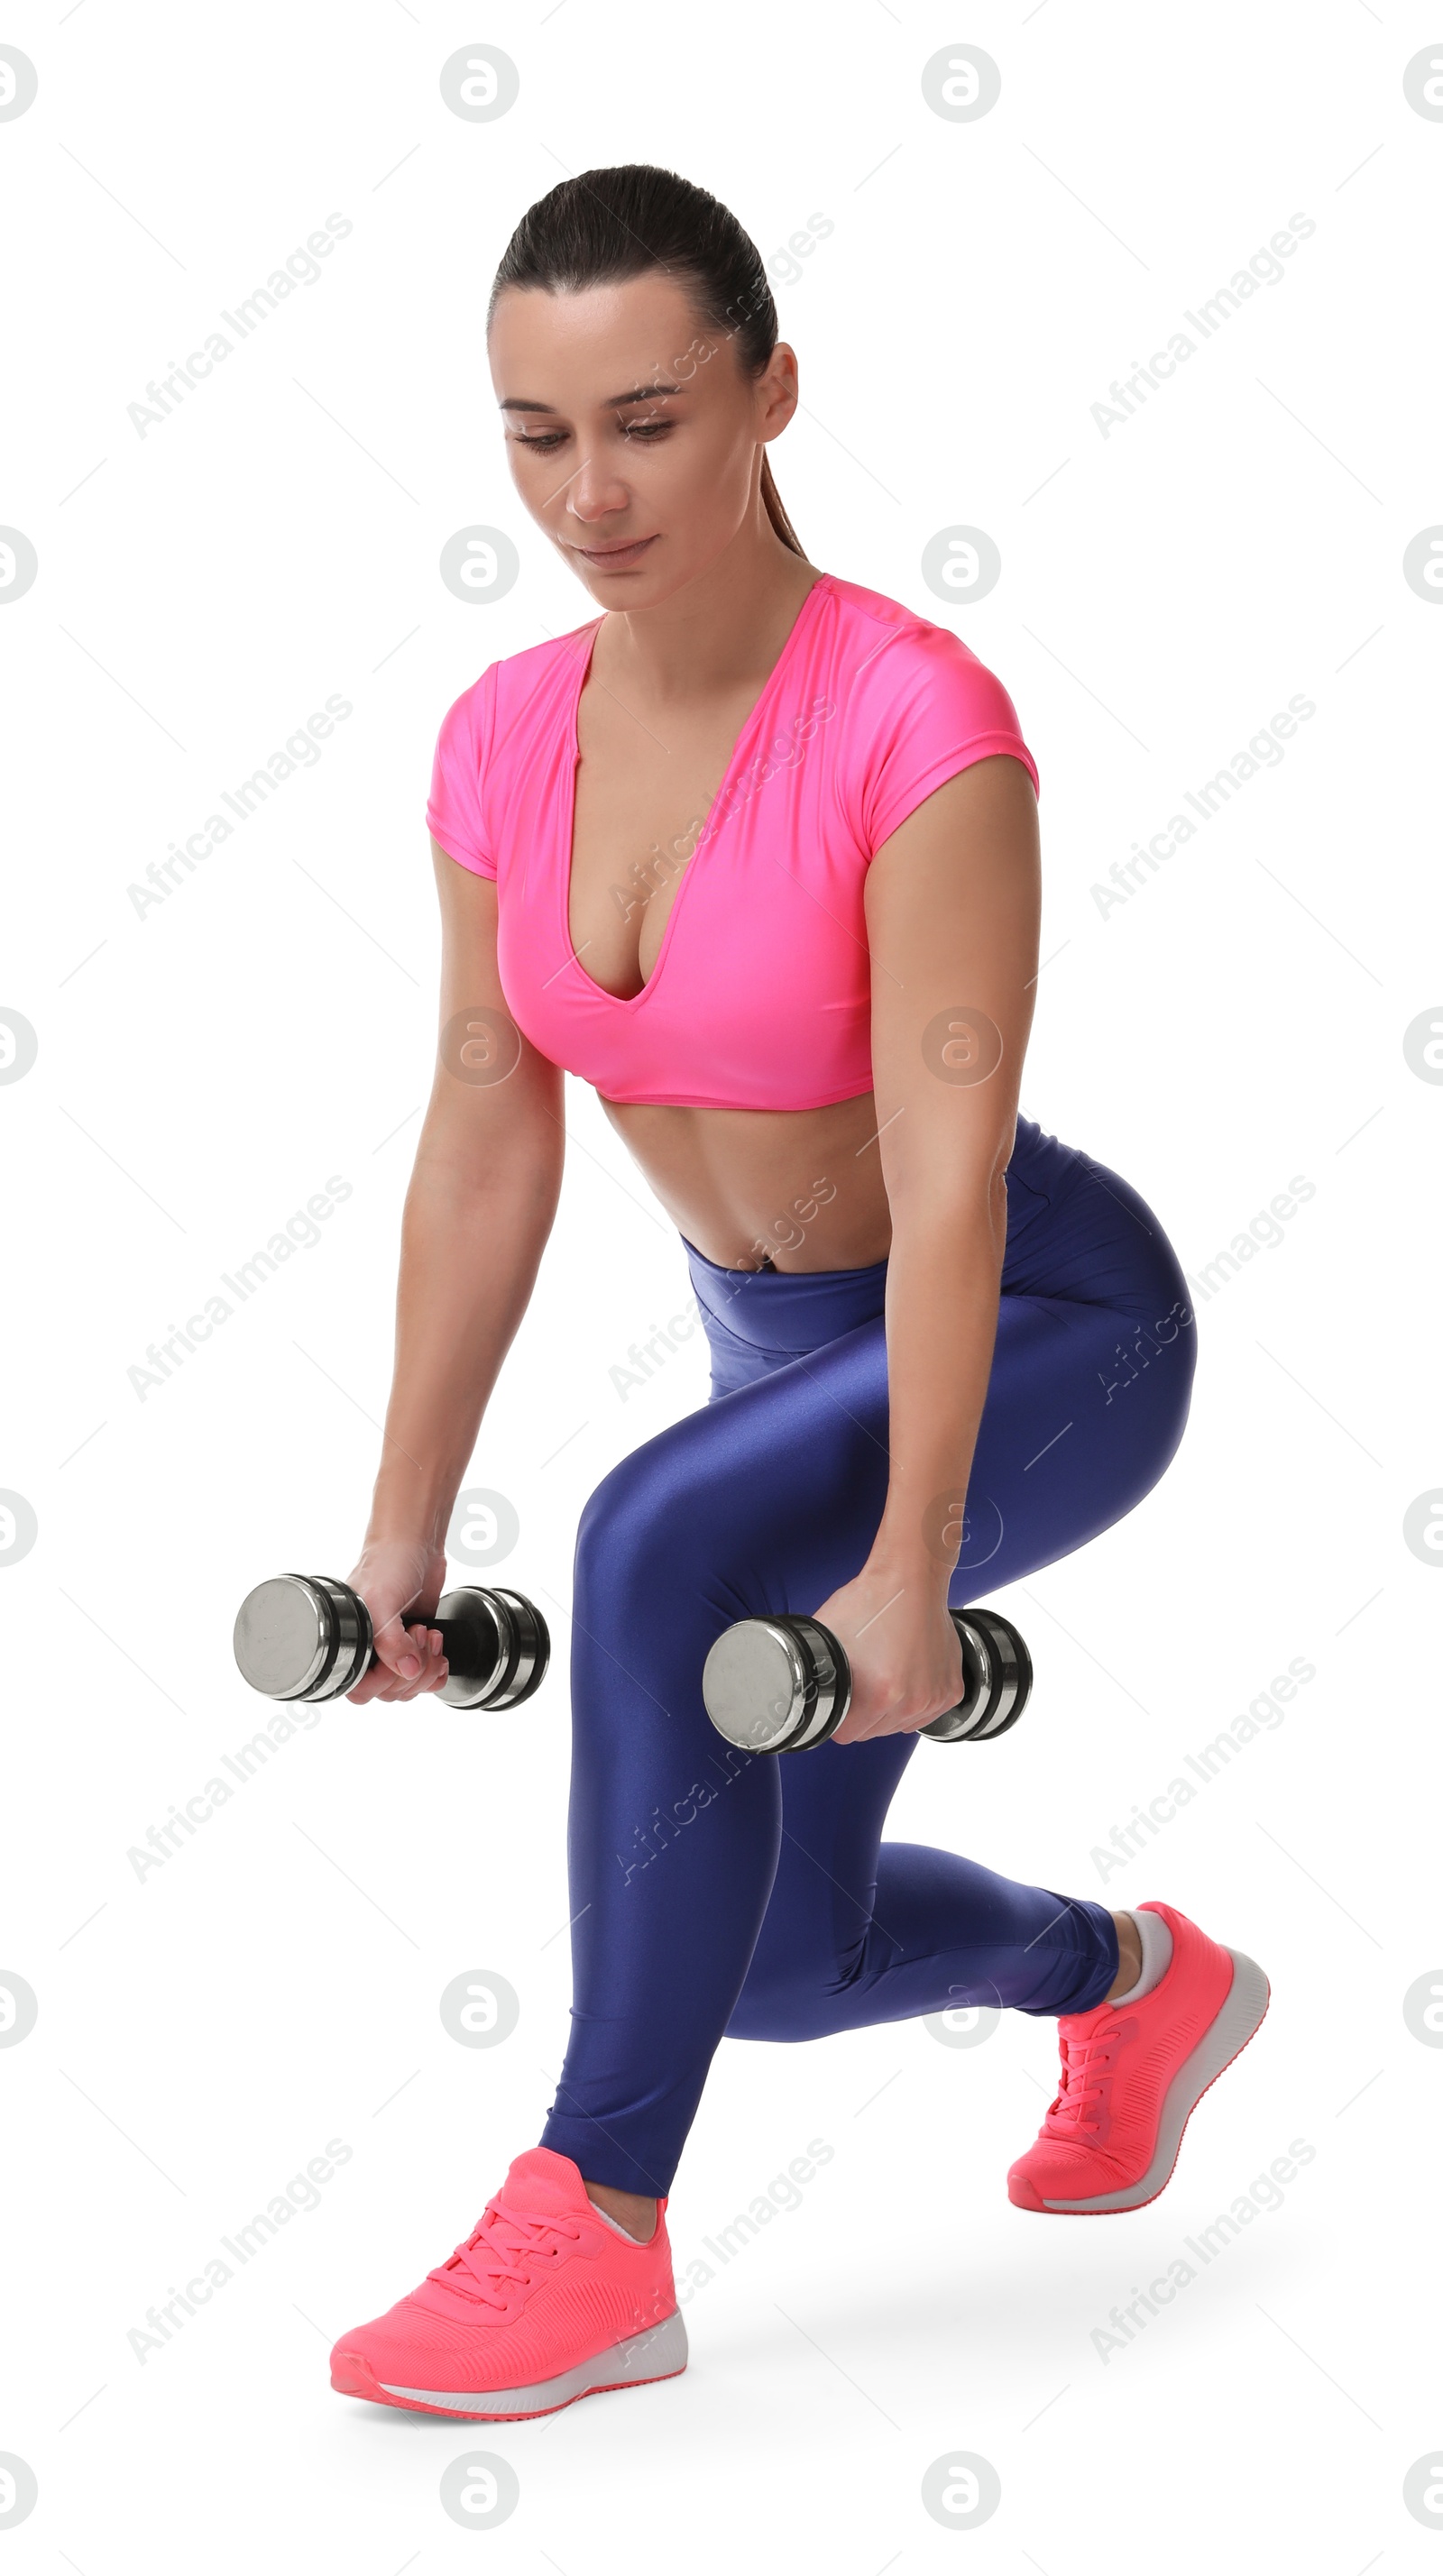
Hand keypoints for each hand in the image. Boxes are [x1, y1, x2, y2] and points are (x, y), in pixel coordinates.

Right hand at [343, 1535, 450, 1703]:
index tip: (399, 1656)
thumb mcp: (381, 1602)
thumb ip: (390, 1642)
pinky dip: (437, 1671)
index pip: (361, 1689)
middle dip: (413, 1669)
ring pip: (409, 1686)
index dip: (384, 1680)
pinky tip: (440, 1653)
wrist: (415, 1543)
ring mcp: (394, 1650)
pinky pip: (425, 1677)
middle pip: (390, 1692)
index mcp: (350, 1645)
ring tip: (429, 1635)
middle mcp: (370, 1651)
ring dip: (427, 1667)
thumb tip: (408, 1672)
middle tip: (418, 1634)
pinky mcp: (416, 1645)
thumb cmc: (387, 1564)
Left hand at [813, 1566, 964, 1745]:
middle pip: (873, 1732)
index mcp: (881, 1694)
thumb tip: (802, 1690)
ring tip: (885, 1673)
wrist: (912, 1579)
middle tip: (862, 1680)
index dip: (838, 1716)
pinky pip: (925, 1714)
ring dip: (890, 1710)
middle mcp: (912, 1700)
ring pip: (899, 1726)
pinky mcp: (951, 1690)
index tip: (839, 1700)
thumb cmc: (872, 1601)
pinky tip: (906, 1674)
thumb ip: (816, 1674)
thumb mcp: (828, 1638)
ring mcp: (934, 1697)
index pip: (847, 1734)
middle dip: (864, 1713)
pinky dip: (915, 1701)